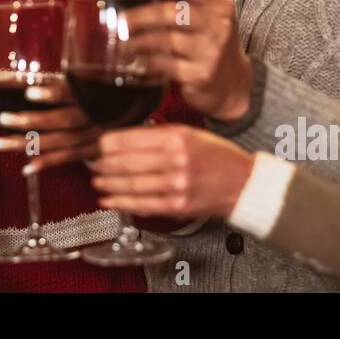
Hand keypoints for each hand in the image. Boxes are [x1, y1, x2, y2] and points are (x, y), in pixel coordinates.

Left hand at [0, 80, 100, 173]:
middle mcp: (95, 117)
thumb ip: (70, 80)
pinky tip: (25, 169)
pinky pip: (69, 159)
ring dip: (29, 144)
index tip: (29, 93)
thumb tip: (31, 79)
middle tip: (3, 118)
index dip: (53, 94)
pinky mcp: (94, 151)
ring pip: (60, 143)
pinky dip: (47, 164)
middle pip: (62, 121)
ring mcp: (95, 137)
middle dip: (31, 122)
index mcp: (95, 94)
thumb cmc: (110, 91)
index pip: (73, 93)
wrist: (138, 117)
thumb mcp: (96, 79)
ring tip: (0, 143)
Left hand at [91, 124, 254, 219]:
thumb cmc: (218, 157)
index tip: (99, 145)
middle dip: (103, 165)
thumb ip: (160, 133)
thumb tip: (125, 138)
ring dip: (108, 185)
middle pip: (126, 162)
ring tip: (98, 183)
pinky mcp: (177, 206)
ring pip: (130, 184)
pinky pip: (142, 205)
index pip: (130, 138)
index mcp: (177, 137)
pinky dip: (122, 203)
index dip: (108, 143)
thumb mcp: (191, 133)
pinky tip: (110, 201)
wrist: (245, 184)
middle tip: (94, 165)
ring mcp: (176, 185)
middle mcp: (176, 160)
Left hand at [125, 0, 255, 121]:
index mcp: (220, 6)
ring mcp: (211, 52)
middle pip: (173, 12)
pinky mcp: (201, 75)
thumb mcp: (208, 17)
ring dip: (139, 40)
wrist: (232, 84)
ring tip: (124, 40)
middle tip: (120, 18)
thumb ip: (184, 0)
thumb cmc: (210, 43)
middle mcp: (219, 27)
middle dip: (141, 14)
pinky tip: (138, 59)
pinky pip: (165, 64)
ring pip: (165, 39)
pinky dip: (147, 61)